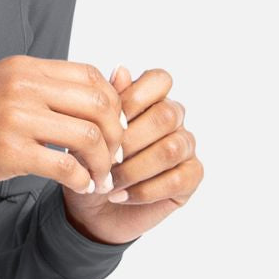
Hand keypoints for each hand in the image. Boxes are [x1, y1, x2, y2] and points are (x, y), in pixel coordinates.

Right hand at [0, 55, 125, 197]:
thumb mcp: (0, 87)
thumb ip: (40, 87)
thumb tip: (90, 96)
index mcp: (23, 68)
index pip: (91, 76)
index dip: (113, 104)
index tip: (113, 128)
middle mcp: (21, 86)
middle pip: (98, 104)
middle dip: (116, 135)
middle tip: (115, 157)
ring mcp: (14, 118)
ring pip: (88, 136)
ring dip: (103, 162)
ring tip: (100, 177)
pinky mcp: (8, 152)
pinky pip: (65, 166)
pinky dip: (82, 180)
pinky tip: (82, 187)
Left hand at [61, 64, 202, 244]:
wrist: (89, 208)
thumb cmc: (90, 164)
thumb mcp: (87, 134)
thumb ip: (106, 104)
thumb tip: (121, 69)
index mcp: (150, 100)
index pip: (160, 80)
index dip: (135, 97)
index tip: (108, 121)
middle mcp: (174, 119)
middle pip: (167, 115)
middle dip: (130, 140)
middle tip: (103, 160)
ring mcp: (185, 147)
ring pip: (171, 148)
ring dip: (134, 169)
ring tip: (108, 183)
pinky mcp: (191, 177)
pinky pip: (178, 179)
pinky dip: (144, 190)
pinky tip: (120, 196)